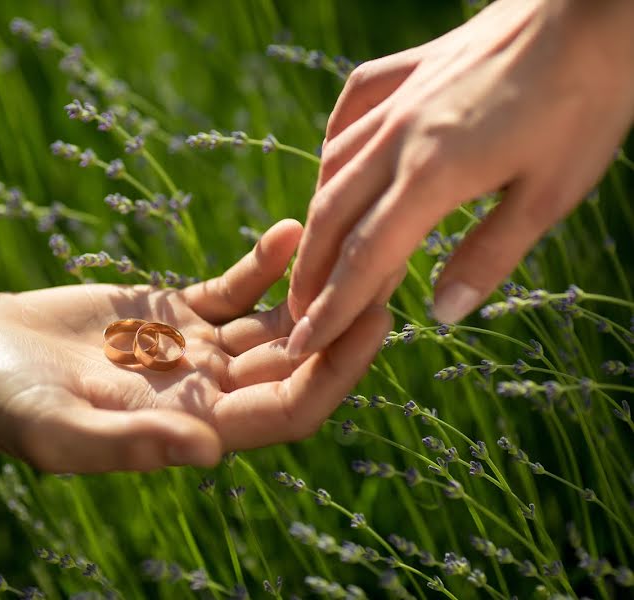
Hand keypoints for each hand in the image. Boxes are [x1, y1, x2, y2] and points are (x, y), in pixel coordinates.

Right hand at [0, 220, 391, 474]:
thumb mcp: (62, 431)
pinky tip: (287, 228)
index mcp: (192, 425)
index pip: (288, 409)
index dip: (337, 373)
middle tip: (390, 264)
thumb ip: (134, 443)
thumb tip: (211, 452)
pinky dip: (260, 264)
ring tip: (355, 239)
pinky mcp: (169, 312)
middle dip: (343, 319)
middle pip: (295, 361)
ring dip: (313, 288)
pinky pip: (231, 289)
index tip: (376, 320)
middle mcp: (205, 390)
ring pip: (273, 324)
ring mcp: (192, 350)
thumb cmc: (8, 408)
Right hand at [287, 0, 633, 358]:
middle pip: (332, 218)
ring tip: (315, 260)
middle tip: (298, 315)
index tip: (306, 345)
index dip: (332, 308)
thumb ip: (490, 254)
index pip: (364, 257)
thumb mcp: (552, 192)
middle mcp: (398, 136)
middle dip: (310, 274)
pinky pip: (348, 116)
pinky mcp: (404, 70)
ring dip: (317, 223)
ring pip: (332, 171)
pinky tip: (334, 170)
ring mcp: (396, 99)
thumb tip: (442, 311)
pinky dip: (333, 154)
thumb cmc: (587, 99)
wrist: (590, 7)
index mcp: (433, 173)